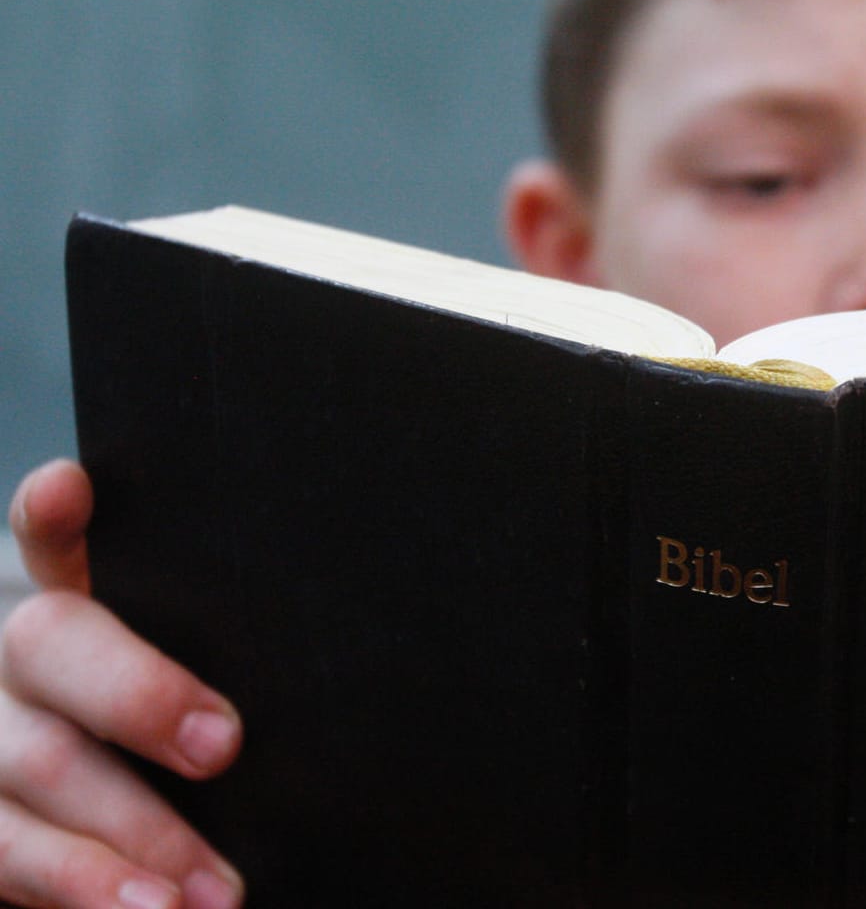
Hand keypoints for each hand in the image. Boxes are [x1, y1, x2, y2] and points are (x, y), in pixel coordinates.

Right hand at [1, 460, 243, 908]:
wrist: (81, 799)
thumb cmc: (173, 724)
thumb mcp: (185, 667)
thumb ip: (217, 639)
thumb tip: (337, 626)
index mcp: (63, 601)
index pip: (49, 538)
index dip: (54, 516)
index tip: (70, 490)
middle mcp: (9, 659)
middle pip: (48, 649)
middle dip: (137, 697)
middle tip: (225, 746)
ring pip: (21, 783)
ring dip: (111, 845)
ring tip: (208, 893)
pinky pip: (1, 863)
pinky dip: (75, 892)